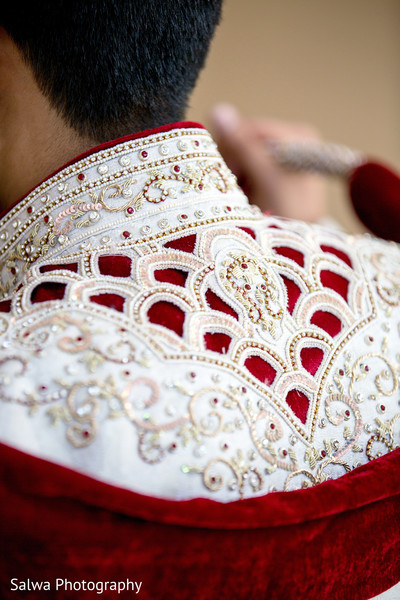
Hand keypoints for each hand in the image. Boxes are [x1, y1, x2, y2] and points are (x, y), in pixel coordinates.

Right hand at [210, 104, 326, 222]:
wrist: (298, 246)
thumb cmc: (287, 213)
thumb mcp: (265, 177)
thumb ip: (242, 145)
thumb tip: (218, 110)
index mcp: (297, 135)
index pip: (247, 128)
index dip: (230, 150)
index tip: (226, 176)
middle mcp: (293, 141)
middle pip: (244, 143)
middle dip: (236, 167)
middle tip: (238, 192)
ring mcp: (284, 158)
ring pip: (243, 158)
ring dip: (238, 178)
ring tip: (247, 200)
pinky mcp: (277, 174)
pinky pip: (248, 170)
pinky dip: (244, 184)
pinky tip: (250, 200)